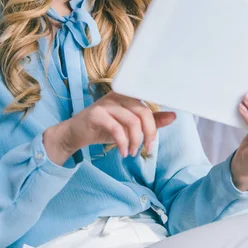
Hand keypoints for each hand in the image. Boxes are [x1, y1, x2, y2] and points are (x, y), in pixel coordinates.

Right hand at [43, 91, 175, 164]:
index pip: (149, 105)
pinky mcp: (96, 114)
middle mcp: (118, 95)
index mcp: (128, 95)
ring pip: (131, 121)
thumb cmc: (103, 128)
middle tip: (145, 149)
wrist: (74, 133)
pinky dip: (122, 142)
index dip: (155, 123)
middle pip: (143, 112)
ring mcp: (106, 103)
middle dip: (148, 133)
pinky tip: (122, 151)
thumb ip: (150, 121)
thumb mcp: (128, 125)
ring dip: (135, 141)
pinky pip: (116, 128)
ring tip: (131, 152)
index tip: (153, 140)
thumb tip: (173, 116)